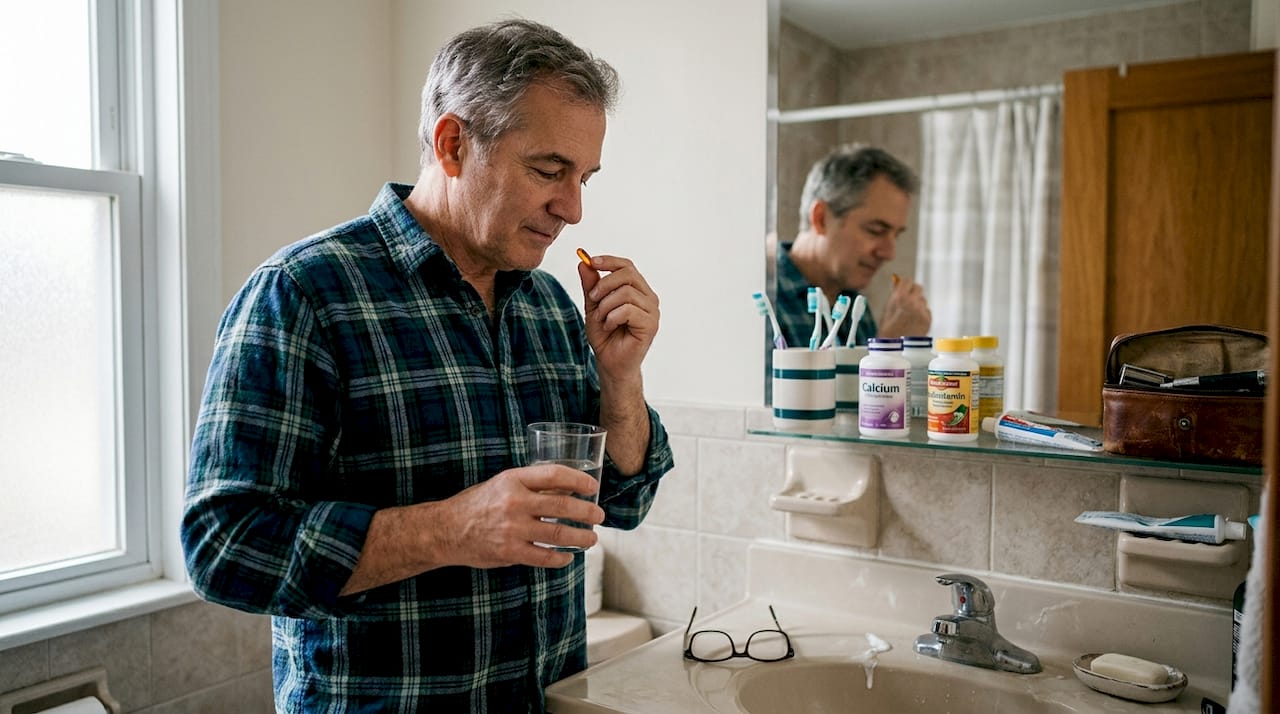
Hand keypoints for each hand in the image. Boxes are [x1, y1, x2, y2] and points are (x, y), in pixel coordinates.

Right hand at [433, 464, 604, 568]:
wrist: (445, 530)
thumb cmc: (477, 504)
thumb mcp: (502, 484)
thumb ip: (531, 486)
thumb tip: (567, 490)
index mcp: (513, 479)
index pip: (555, 475)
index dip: (579, 480)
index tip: (593, 487)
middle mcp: (514, 502)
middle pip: (563, 506)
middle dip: (587, 512)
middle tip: (599, 516)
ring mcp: (512, 529)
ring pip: (558, 534)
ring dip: (581, 537)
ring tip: (591, 539)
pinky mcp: (509, 552)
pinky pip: (544, 557)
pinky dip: (561, 558)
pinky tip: (568, 557)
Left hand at [578, 254, 659, 382]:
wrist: (610, 362)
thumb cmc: (605, 336)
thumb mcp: (593, 306)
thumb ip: (591, 285)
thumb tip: (583, 262)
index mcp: (638, 290)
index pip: (627, 266)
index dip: (609, 261)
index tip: (590, 261)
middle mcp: (648, 298)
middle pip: (627, 274)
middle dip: (603, 284)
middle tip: (592, 298)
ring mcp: (652, 311)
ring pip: (626, 293)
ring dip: (605, 306)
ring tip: (601, 320)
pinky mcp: (651, 324)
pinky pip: (628, 310)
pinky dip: (612, 317)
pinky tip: (609, 327)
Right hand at [878, 276, 930, 337]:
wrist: (894, 346)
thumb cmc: (887, 329)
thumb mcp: (886, 309)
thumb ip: (894, 296)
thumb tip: (898, 286)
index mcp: (900, 297)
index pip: (908, 280)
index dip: (906, 284)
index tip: (905, 286)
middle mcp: (913, 301)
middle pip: (918, 288)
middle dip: (914, 292)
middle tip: (909, 298)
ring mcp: (922, 310)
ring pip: (923, 300)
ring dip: (918, 304)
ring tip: (910, 314)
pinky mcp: (928, 319)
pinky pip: (927, 311)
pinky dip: (922, 314)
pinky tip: (914, 321)